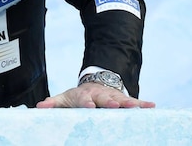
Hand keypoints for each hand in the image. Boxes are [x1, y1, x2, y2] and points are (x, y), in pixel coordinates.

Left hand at [36, 83, 155, 108]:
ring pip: (121, 99)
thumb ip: (53, 103)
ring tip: (136, 108)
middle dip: (109, 102)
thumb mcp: (63, 99)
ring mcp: (112, 96)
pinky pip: (134, 101)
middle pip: (105, 98)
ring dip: (128, 103)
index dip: (86, 102)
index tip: (89, 107)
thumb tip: (39, 106)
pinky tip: (152, 106)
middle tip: (115, 106)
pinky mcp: (123, 99)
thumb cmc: (77, 97)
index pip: (84, 98)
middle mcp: (99, 94)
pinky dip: (142, 104)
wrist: (93, 84)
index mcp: (83, 95)